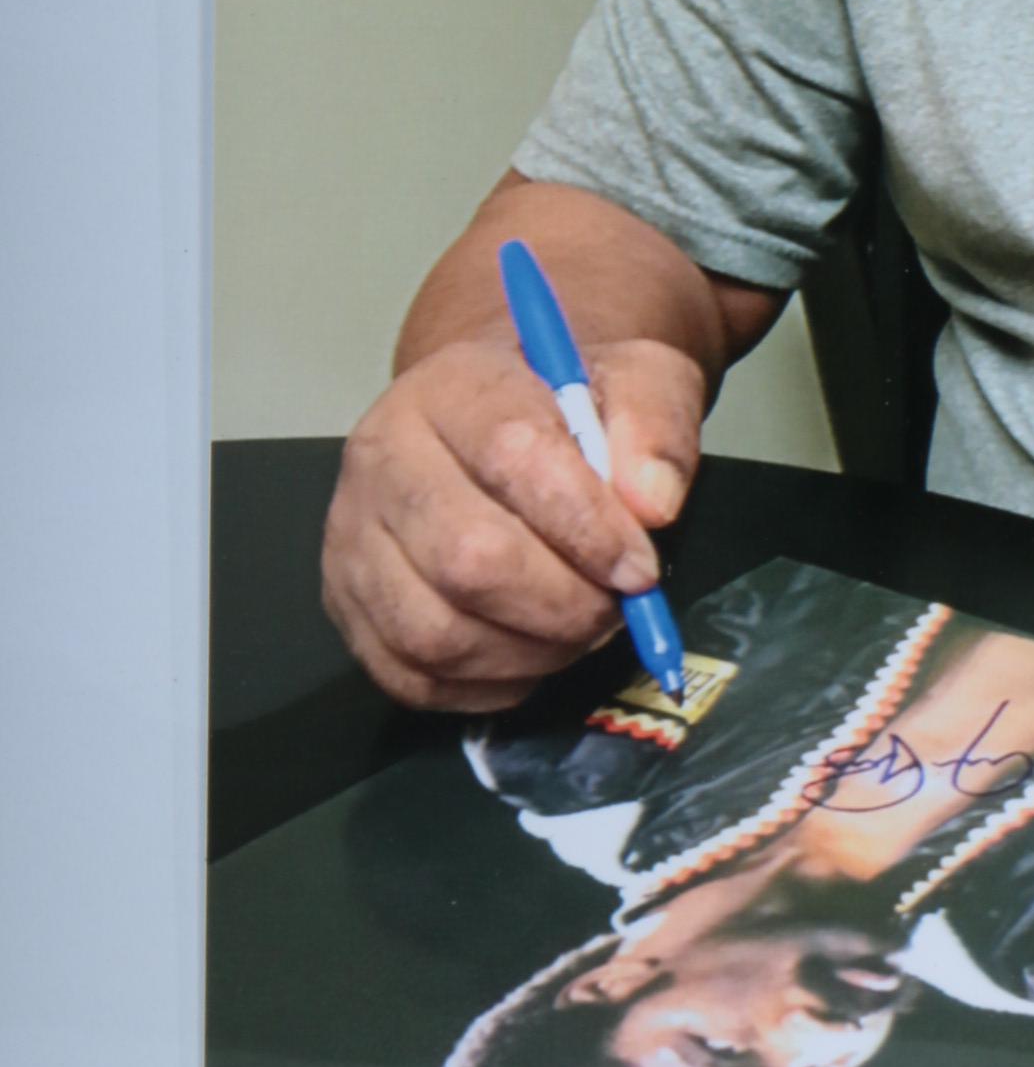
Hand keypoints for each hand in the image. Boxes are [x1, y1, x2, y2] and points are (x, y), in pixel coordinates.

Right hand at [321, 333, 706, 712]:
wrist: (501, 418)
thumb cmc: (569, 408)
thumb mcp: (636, 381)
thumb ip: (654, 426)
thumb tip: (652, 504)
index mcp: (452, 388)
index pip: (511, 457)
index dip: (587, 527)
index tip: (639, 568)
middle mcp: (383, 458)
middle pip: (466, 559)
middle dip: (563, 605)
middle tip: (614, 609)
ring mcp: (351, 536)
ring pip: (434, 632)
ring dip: (529, 653)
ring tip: (577, 630)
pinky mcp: (346, 603)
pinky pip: (412, 677)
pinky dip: (486, 685)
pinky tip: (530, 653)